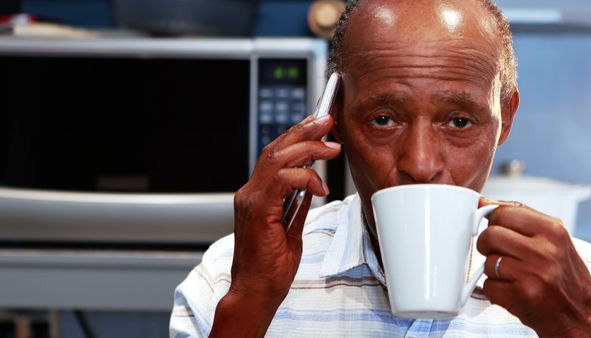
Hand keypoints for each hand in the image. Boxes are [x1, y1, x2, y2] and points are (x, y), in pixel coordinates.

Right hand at [211, 115, 340, 337]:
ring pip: (278, 158)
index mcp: (257, 196)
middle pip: (276, 149)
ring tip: (331, 146)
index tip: (320, 128)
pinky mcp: (258, 210)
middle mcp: (250, 193)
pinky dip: (304, 176)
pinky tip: (320, 184)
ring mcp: (251, 200)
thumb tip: (312, 185)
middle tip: (328, 122)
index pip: (275, 155)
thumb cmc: (270, 268)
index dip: (297, 138)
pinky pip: (282, 180)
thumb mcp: (290, 228)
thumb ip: (297, 204)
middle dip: (304, 132)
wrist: (255, 293)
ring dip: (308, 148)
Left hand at [476, 197, 590, 337]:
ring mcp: (534, 273)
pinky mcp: (523, 295)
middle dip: (486, 245)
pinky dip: (495, 290)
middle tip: (497, 253)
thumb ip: (522, 219)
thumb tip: (484, 202)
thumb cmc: (564, 277)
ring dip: (492, 270)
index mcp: (553, 230)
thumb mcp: (554, 240)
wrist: (581, 317)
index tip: (491, 227)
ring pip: (487, 260)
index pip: (504, 212)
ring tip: (512, 275)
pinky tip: (513, 291)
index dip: (491, 220)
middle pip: (490, 234)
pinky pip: (488, 285)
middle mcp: (545, 249)